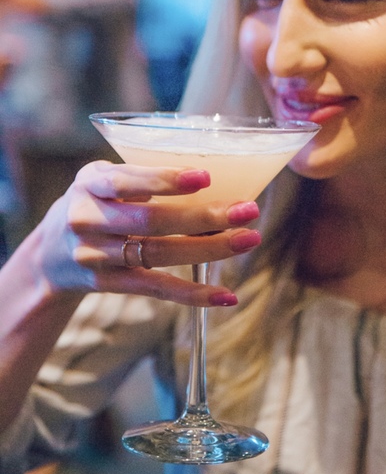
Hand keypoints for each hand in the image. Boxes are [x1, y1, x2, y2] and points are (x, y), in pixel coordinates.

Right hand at [29, 160, 260, 306]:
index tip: (206, 177)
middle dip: (203, 217)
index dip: (165, 180)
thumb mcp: (103, 180)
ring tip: (248, 239)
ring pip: (158, 254)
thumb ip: (142, 176)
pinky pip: (154, 288)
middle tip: (248, 210)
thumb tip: (215, 176)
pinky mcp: (107, 284)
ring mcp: (95, 255)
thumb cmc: (95, 204)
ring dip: (208, 249)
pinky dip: (192, 294)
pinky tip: (225, 296)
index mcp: (90, 183)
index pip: (126, 181)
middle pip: (151, 221)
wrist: (50, 256)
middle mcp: (88, 219)